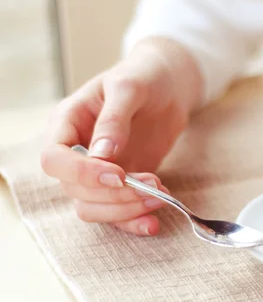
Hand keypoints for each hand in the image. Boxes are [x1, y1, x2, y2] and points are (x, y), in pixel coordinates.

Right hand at [41, 38, 202, 234]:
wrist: (168, 86)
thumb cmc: (143, 78)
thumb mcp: (129, 88)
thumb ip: (114, 119)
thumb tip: (101, 154)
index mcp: (67, 124)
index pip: (54, 159)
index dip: (82, 173)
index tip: (118, 175)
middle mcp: (76, 153)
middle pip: (75, 191)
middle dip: (114, 195)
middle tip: (153, 186)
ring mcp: (97, 172)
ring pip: (93, 208)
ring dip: (125, 211)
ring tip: (160, 197)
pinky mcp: (120, 185)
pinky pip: (117, 213)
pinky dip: (132, 222)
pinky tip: (153, 223)